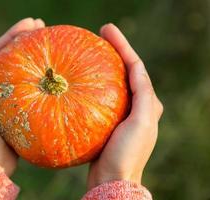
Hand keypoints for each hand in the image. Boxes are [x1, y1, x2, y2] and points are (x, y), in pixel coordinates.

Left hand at [0, 18, 44, 175]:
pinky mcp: (22, 107)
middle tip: (43, 26)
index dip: (13, 35)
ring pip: (24, 71)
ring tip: (50, 41)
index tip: (30, 22)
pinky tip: (52, 71)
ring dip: (35, 56)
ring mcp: (10, 96)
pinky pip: (32, 88)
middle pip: (12, 57)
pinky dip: (41, 78)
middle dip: (27, 39)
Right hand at [87, 24, 162, 188]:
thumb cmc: (127, 154)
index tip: (107, 30)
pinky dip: (97, 82)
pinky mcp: (109, 120)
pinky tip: (85, 78)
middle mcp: (138, 105)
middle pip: (127, 70)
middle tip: (101, 34)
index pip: (136, 67)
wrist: (112, 179)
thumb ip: (143, 95)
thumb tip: (136, 67)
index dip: (123, 46)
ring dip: (107, 64)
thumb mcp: (141, 123)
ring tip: (93, 49)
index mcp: (149, 103)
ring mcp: (123, 112)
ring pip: (115, 81)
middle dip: (116, 50)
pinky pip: (103, 95)